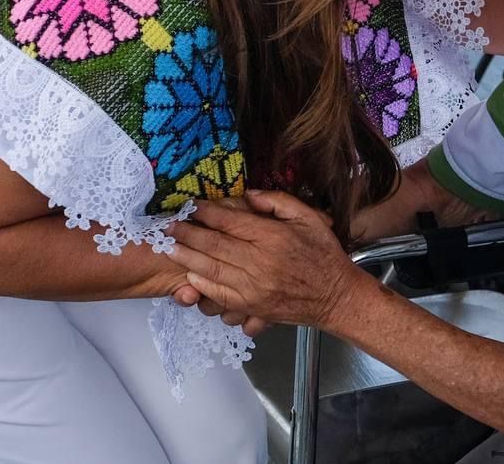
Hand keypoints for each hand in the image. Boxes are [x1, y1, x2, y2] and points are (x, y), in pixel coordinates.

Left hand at [168, 190, 368, 328]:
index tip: (191, 205)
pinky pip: (219, 294)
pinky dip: (201, 284)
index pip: (230, 221)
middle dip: (187, 233)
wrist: (336, 297)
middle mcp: (261, 262)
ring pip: (211, 270)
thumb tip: (249, 196)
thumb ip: (279, 202)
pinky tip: (190, 274)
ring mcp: (254, 287)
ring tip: (169, 247)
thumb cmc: (324, 255)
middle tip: (167, 225)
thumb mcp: (309, 218)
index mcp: (274, 237)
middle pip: (214, 245)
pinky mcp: (251, 307)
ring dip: (187, 258)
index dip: (206, 212)